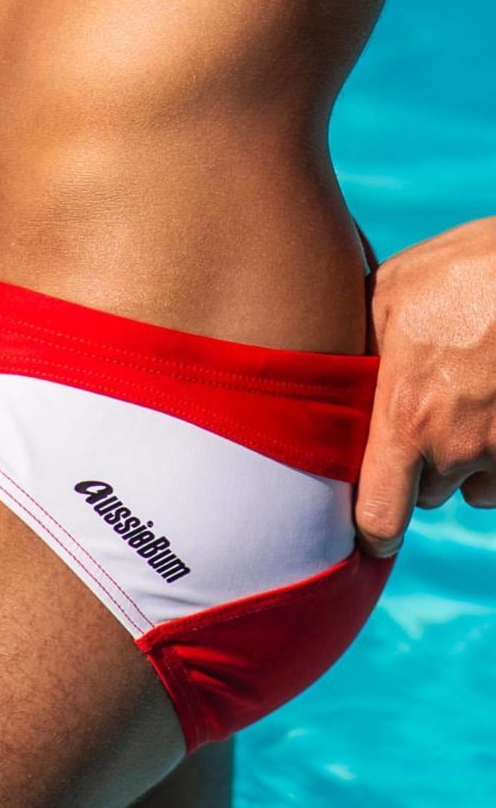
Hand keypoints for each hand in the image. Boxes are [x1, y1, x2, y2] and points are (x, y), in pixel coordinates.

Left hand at [355, 217, 495, 556]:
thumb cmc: (460, 271)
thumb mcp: (388, 298)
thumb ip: (362, 351)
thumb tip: (331, 370)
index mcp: (406, 418)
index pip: (382, 517)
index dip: (373, 535)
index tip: (370, 535)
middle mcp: (457, 446)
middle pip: (427, 494)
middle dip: (420, 471)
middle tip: (424, 418)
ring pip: (476, 487)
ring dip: (468, 463)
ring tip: (467, 403)